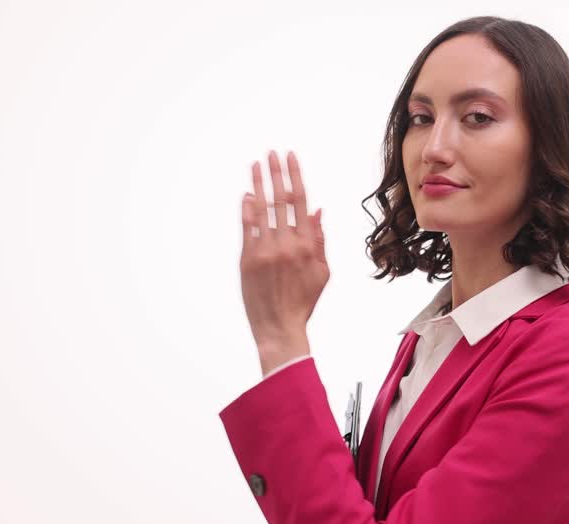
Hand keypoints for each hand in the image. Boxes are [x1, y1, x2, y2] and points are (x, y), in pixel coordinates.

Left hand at [238, 150, 327, 360]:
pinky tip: (247, 194)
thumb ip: (319, 240)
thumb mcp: (322, 272)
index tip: (290, 157)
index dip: (295, 175)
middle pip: (280, 199)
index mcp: (307, 245)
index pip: (301, 201)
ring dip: (258, 184)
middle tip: (271, 152)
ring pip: (261, 209)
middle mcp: (286, 244)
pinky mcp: (248, 260)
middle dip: (276, 172)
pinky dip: (247, 209)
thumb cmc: (302, 302)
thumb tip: (316, 210)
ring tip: (256, 165)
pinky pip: (247, 228)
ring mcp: (265, 251)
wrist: (279, 327)